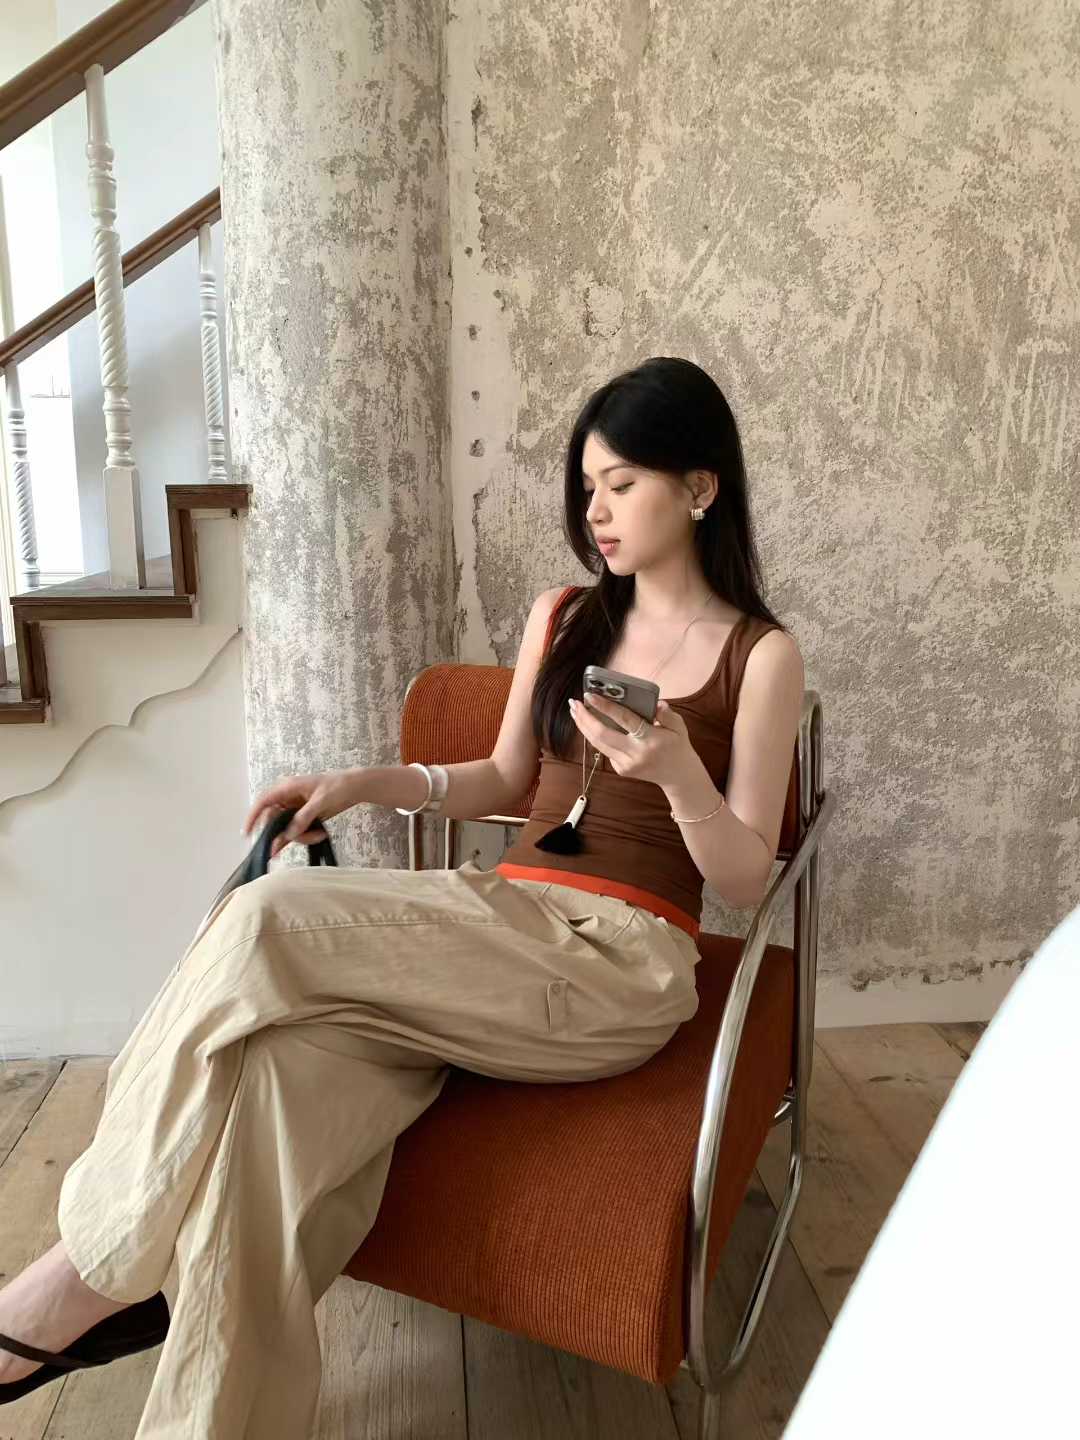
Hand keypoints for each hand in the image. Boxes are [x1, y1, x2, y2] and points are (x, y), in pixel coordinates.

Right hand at [241, 769, 363, 858]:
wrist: (355, 787)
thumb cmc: (338, 786)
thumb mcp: (321, 801)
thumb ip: (304, 817)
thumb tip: (288, 834)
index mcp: (287, 787)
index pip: (263, 802)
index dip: (253, 817)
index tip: (246, 833)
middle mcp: (287, 798)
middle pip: (274, 821)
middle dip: (285, 833)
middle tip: (304, 838)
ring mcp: (294, 809)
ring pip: (286, 830)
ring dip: (300, 836)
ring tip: (320, 834)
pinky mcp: (303, 818)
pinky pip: (296, 832)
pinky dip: (306, 837)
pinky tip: (320, 834)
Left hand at [569, 693, 701, 789]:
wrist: (678, 776)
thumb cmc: (677, 746)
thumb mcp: (679, 727)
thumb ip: (667, 714)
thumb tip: (656, 704)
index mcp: (650, 739)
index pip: (624, 720)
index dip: (605, 707)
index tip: (590, 695)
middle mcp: (635, 754)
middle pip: (602, 734)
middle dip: (584, 718)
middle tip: (574, 703)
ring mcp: (626, 765)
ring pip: (598, 743)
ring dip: (583, 726)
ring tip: (575, 710)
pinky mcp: (621, 770)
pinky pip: (604, 750)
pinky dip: (595, 736)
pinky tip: (588, 724)